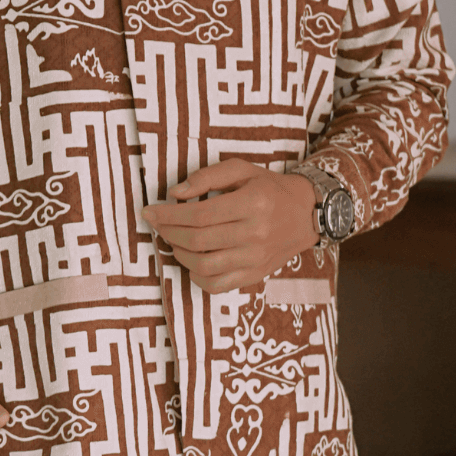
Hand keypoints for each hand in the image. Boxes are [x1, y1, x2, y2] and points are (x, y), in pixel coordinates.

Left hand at [143, 160, 317, 293]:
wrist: (306, 214)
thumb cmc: (270, 189)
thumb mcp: (243, 170)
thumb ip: (208, 177)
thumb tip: (175, 193)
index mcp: (252, 203)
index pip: (199, 214)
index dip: (168, 215)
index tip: (149, 212)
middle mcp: (255, 234)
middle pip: (198, 240)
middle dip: (169, 233)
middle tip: (159, 225)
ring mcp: (255, 258)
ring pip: (204, 265)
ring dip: (180, 254)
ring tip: (175, 241)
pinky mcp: (255, 275)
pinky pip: (218, 285)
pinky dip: (197, 276)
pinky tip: (193, 261)